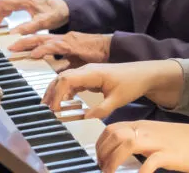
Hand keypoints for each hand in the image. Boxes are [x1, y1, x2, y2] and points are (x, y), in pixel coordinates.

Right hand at [0, 0, 68, 33]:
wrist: (66, 9)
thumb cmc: (56, 14)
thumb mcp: (42, 22)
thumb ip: (27, 28)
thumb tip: (13, 34)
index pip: (3, 3)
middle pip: (2, 4)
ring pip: (6, 5)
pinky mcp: (26, 2)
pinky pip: (11, 6)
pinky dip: (4, 13)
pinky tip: (0, 20)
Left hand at [8, 32, 110, 66]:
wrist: (109, 48)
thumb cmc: (94, 55)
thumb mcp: (76, 62)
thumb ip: (64, 67)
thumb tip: (56, 76)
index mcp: (62, 41)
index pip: (42, 40)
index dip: (29, 43)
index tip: (16, 46)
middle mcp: (62, 38)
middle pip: (38, 37)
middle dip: (23, 40)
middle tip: (9, 45)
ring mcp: (66, 40)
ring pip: (43, 39)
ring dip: (28, 43)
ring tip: (16, 46)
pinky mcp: (72, 44)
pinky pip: (55, 46)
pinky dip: (44, 50)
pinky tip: (35, 53)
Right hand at [41, 60, 183, 118]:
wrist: (143, 73)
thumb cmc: (132, 83)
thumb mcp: (118, 99)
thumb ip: (101, 109)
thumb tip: (85, 117)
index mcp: (92, 73)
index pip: (67, 79)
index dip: (57, 93)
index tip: (54, 108)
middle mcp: (87, 70)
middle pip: (62, 78)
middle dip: (52, 93)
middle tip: (45, 109)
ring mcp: (88, 72)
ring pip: (65, 79)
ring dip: (56, 92)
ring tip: (50, 107)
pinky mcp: (90, 77)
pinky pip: (73, 82)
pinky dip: (65, 92)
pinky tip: (63, 103)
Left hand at [96, 121, 188, 172]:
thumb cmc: (181, 141)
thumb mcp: (155, 134)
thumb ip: (139, 139)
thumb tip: (121, 149)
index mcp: (141, 126)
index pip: (111, 129)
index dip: (100, 144)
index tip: (98, 157)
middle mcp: (146, 131)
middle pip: (114, 135)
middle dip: (102, 153)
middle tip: (102, 168)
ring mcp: (156, 142)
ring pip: (126, 145)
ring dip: (113, 161)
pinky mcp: (168, 154)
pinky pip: (150, 163)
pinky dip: (140, 172)